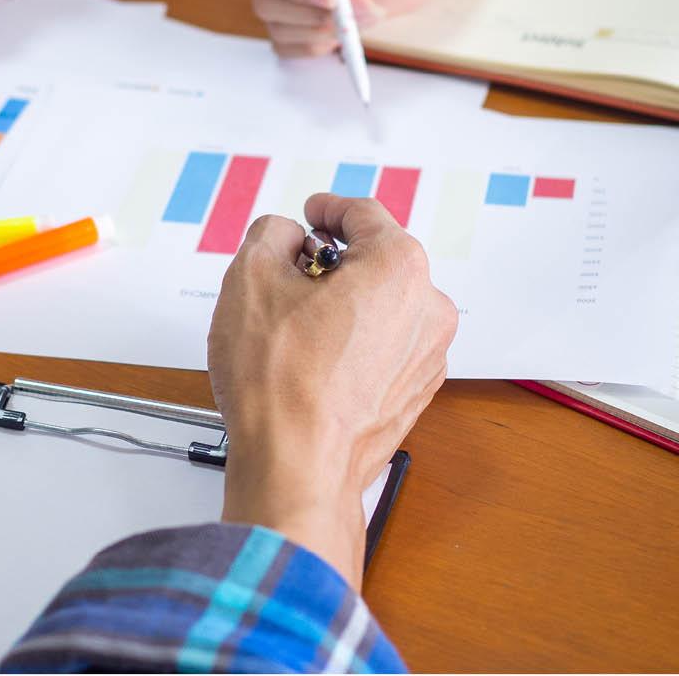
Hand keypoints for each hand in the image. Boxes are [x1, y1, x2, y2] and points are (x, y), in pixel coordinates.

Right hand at [208, 194, 457, 586]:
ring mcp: (426, 356)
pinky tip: (312, 359)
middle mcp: (427, 309)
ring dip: (342, 303)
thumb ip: (272, 233)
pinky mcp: (413, 392)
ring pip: (380, 305)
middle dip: (332, 261)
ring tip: (294, 326)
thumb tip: (286, 238)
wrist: (295, 467)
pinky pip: (384, 345)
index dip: (327, 209)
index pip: (362, 215)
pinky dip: (353, 341)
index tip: (310, 216)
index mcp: (398, 268)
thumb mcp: (251, 275)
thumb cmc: (279, 382)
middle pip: (376, 261)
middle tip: (289, 274)